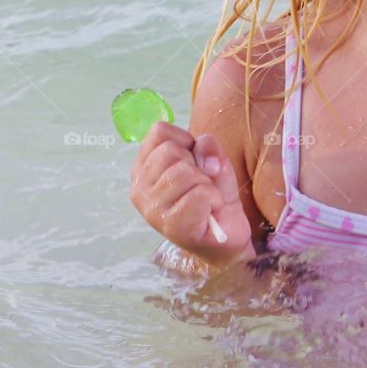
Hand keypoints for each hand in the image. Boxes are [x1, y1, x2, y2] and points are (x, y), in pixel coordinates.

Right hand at [130, 122, 252, 263]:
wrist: (227, 235)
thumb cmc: (213, 194)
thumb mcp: (212, 159)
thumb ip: (207, 146)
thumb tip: (204, 155)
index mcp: (143, 168)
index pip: (158, 132)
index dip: (185, 140)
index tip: (193, 160)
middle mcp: (139, 188)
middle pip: (169, 151)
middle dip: (196, 163)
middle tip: (201, 184)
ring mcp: (151, 210)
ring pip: (183, 172)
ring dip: (206, 183)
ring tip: (205, 198)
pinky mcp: (171, 226)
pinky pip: (199, 194)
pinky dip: (213, 197)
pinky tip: (210, 210)